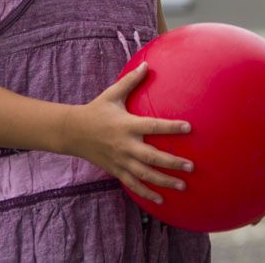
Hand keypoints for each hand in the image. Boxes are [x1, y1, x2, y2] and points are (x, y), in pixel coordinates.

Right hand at [65, 62, 192, 204]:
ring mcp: (120, 160)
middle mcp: (125, 145)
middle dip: (172, 163)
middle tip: (191, 166)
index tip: (189, 128)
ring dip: (165, 181)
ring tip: (183, 185)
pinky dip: (147, 193)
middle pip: (152, 156)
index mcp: (127, 125)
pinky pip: (133, 184)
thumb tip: (147, 64)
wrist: (73, 132)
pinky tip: (162, 199)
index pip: (153, 126)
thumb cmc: (96, 110)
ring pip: (145, 174)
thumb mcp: (112, 94)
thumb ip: (131, 81)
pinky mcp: (116, 171)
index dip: (171, 127)